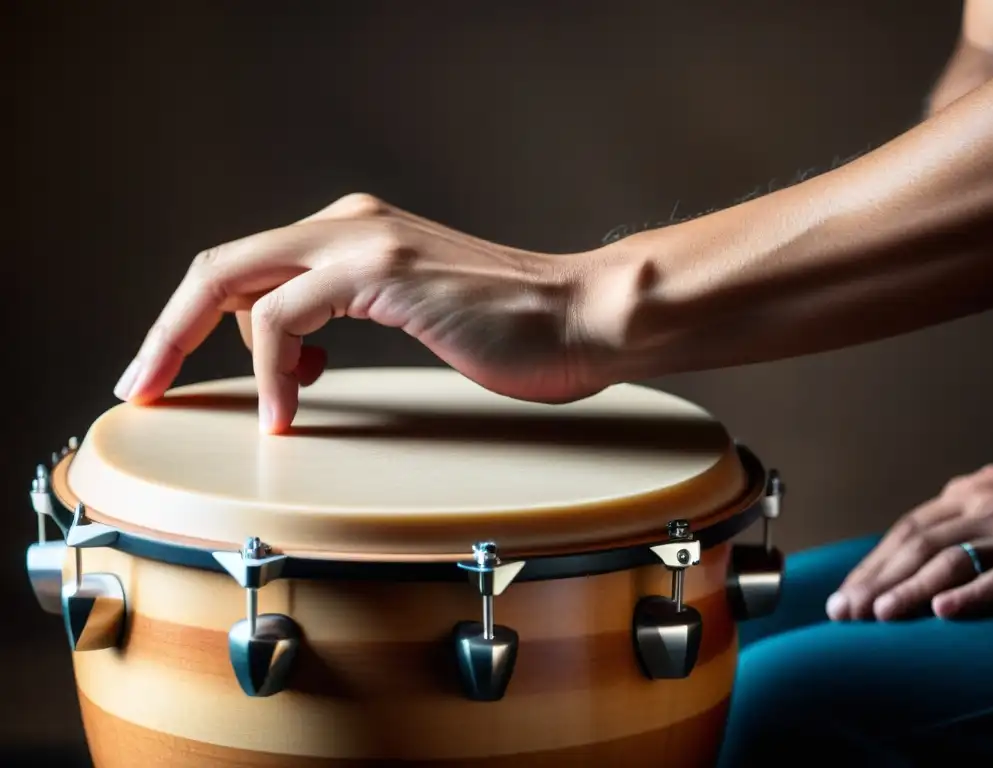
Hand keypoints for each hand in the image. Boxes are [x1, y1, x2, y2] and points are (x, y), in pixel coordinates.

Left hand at [113, 194, 620, 432]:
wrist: (580, 318)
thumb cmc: (511, 331)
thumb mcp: (409, 314)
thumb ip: (346, 318)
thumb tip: (291, 360)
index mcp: (352, 232)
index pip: (243, 267)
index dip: (189, 320)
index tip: (169, 369)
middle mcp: (348, 224)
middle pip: (218, 265)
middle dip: (166, 331)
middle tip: (142, 385)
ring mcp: (362, 241)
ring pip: (234, 283)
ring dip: (204, 350)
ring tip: (218, 404)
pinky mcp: (381, 269)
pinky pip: (285, 317)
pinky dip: (270, 367)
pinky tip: (286, 406)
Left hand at [826, 463, 992, 621]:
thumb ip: (965, 520)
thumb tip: (918, 556)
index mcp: (971, 492)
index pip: (907, 530)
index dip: (872, 564)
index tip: (844, 595)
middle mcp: (985, 503)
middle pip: (915, 543)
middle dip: (875, 580)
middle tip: (842, 614)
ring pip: (949, 558)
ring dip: (909, 588)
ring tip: (876, 616)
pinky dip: (972, 594)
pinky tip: (943, 612)